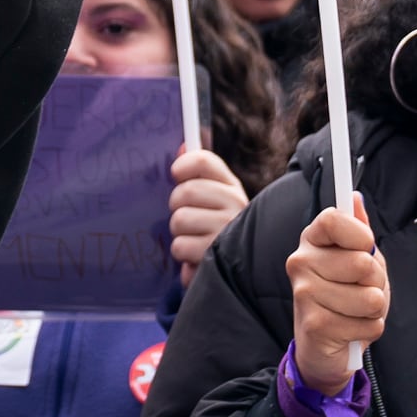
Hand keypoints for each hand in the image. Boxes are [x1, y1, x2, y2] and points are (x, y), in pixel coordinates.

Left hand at [169, 146, 246, 277]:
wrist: (240, 270)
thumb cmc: (217, 227)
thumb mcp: (212, 198)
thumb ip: (197, 173)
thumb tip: (182, 145)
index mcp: (231, 185)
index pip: (203, 161)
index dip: (182, 166)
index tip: (176, 174)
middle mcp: (235, 203)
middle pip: (186, 191)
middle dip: (177, 206)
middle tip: (186, 217)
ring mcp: (228, 228)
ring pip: (179, 220)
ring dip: (179, 233)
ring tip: (194, 239)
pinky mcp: (218, 254)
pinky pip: (180, 246)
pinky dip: (182, 254)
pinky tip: (196, 256)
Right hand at [285, 195, 387, 389]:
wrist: (324, 347)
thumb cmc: (345, 298)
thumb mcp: (358, 261)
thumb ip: (359, 231)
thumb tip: (356, 198)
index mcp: (311, 240)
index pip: (334, 219)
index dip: (360, 235)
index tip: (364, 247)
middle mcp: (300, 262)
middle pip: (363, 263)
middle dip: (375, 282)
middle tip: (360, 290)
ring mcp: (304, 294)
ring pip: (370, 297)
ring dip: (374, 309)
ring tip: (356, 312)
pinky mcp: (315, 324)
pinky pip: (370, 324)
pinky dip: (370, 330)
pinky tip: (351, 331)